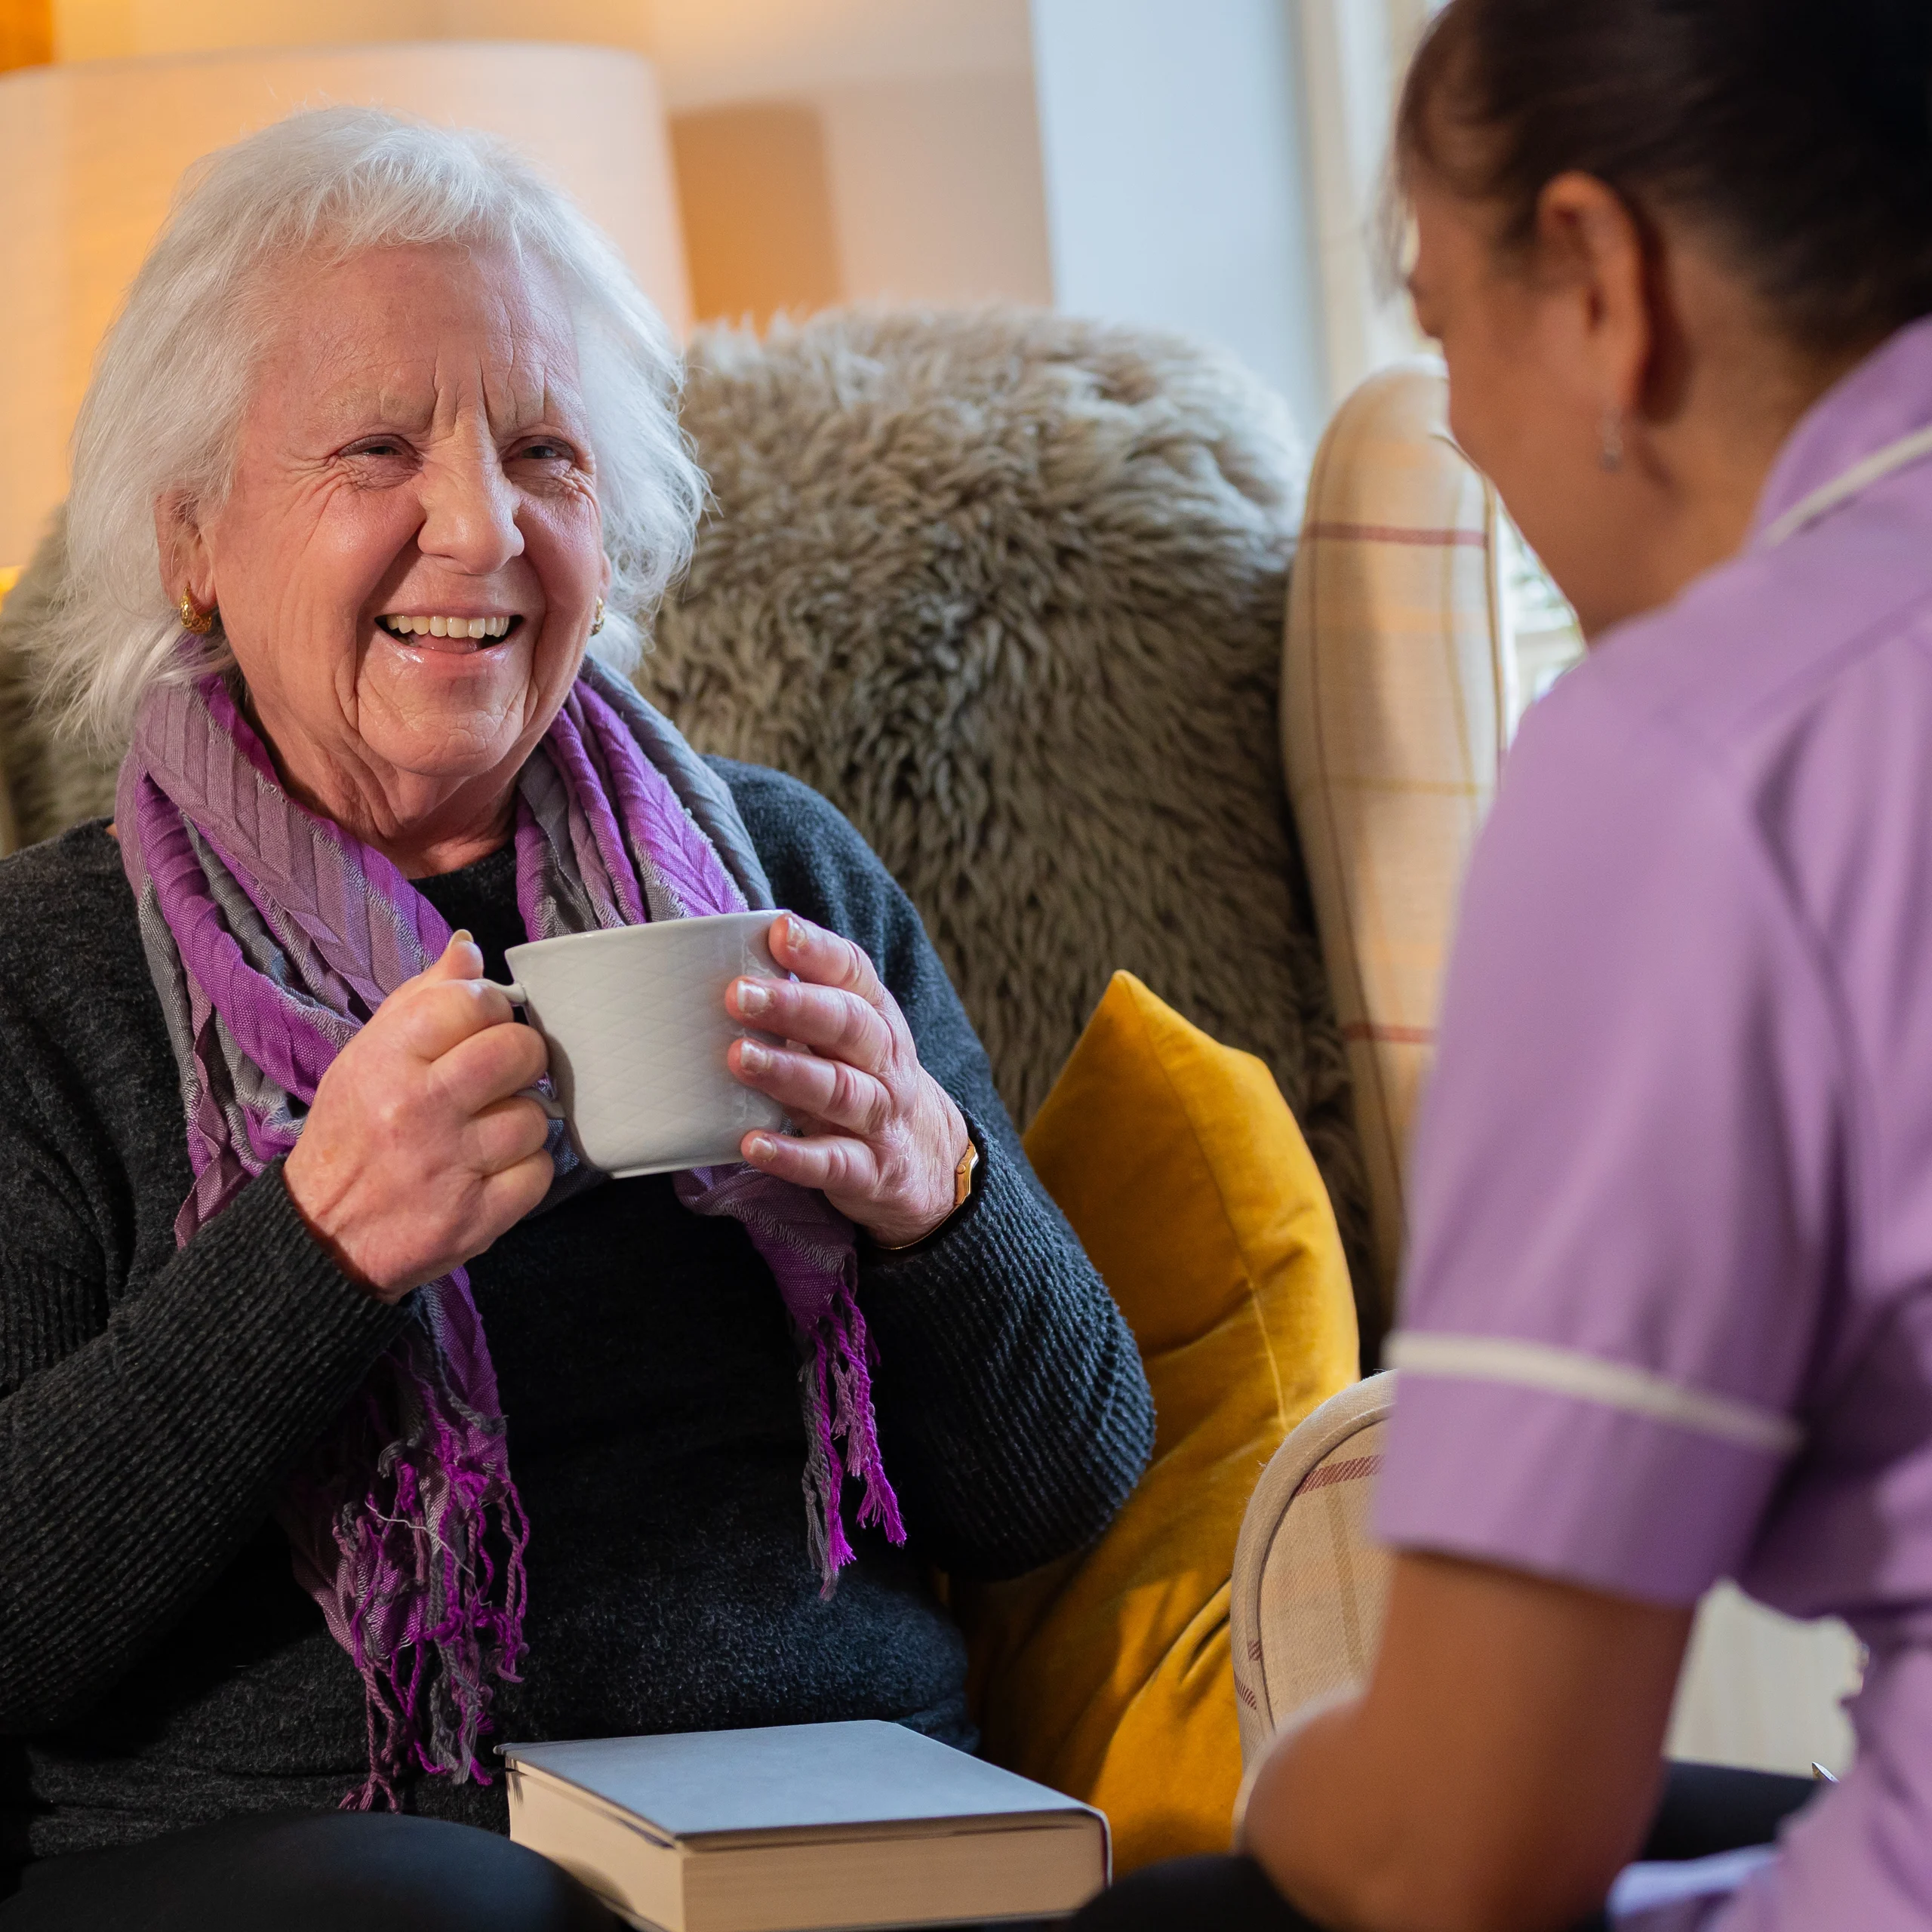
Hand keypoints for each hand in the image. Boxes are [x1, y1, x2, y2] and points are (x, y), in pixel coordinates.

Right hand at [284, 933, 554, 1301]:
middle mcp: (418, 1110)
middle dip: (522, 1059)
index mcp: (387, 1060)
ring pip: (535, 1117)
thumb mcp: (366, 1055)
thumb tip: (468, 948)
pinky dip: (525, 1172)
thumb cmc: (352, 1134)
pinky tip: (491, 1171)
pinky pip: (540, 1172)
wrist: (322, 1234)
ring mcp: (449, 1166)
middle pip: (519, 1052)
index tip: (483, 1026)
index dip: (491, 1008)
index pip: (472, 1001)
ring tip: (486, 1132)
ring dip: (520, 1122)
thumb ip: (421, 999)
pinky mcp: (475, 1217)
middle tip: (501, 1076)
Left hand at [726, 915, 969, 1247]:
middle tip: (739, 994)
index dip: (818, 951)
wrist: (926, 1161)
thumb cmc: (861, 1078)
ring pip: (840, 1091)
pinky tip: (752, 1144)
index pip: (854, 973)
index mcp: (876, 1016)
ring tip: (740, 1057)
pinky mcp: (868, 1172)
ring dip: (789, 1073)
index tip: (778, 930)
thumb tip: (714, 959)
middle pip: (847, 1026)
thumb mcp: (845, 1034)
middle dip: (794, 1006)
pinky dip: (793, 1156)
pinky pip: (832, 1163)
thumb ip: (797, 999)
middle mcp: (884, 1062)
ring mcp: (880, 1118)